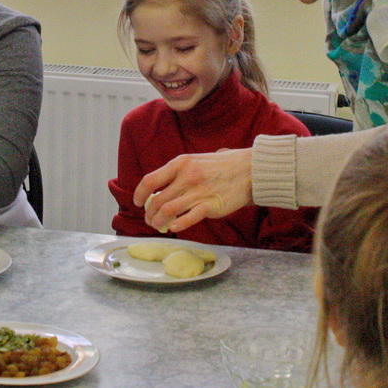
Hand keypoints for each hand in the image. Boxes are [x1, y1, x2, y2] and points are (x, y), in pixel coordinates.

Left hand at [134, 147, 253, 232]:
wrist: (249, 169)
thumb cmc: (221, 166)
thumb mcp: (195, 160)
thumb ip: (177, 173)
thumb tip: (158, 190)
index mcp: (180, 163)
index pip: (150, 181)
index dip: (139, 194)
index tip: (138, 202)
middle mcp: (187, 177)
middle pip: (157, 201)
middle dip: (149, 214)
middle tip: (150, 220)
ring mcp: (199, 192)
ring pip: (168, 211)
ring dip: (159, 222)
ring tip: (159, 226)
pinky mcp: (211, 206)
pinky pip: (188, 218)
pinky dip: (177, 225)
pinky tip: (174, 227)